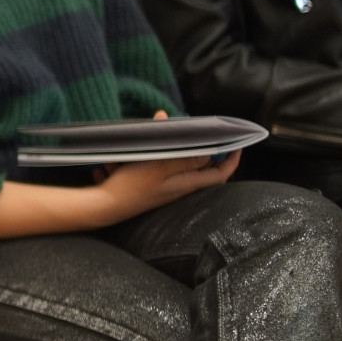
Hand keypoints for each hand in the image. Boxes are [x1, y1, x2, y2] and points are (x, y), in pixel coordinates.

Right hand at [92, 150, 238, 224]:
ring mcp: (167, 189)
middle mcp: (181, 188)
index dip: (231, 159)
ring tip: (177, 136)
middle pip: (205, 171)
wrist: (105, 206)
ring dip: (183, 151)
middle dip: (208, 151)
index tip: (236, 143)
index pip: (219, 173)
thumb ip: (184, 160)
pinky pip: (166, 170)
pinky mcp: (154, 188)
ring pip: (185, 168)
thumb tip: (208, 154)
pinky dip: (163, 157)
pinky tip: (151, 149)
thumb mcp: (158, 167)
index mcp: (186, 183)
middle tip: (208, 134)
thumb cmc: (131, 186)